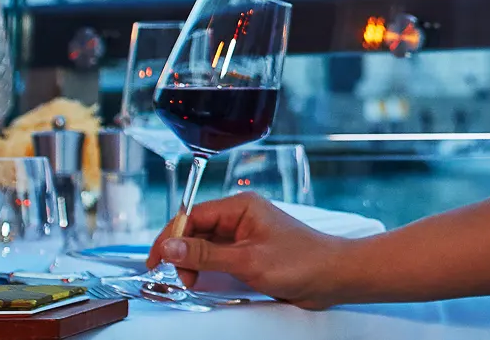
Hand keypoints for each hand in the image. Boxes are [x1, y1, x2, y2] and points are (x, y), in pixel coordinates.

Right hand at [147, 191, 353, 309]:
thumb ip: (205, 255)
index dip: (170, 238)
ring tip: (195, 282)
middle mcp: (242, 217)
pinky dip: (208, 269)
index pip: (192, 216)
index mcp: (241, 207)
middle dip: (183, 254)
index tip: (156, 261)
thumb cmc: (301, 262)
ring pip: (205, 246)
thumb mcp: (247, 261)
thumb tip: (169, 248)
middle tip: (182, 278)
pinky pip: (219, 257)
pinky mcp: (251, 252)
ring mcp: (246, 235)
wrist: (333, 276)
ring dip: (195, 264)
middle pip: (195, 231)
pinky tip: (206, 281)